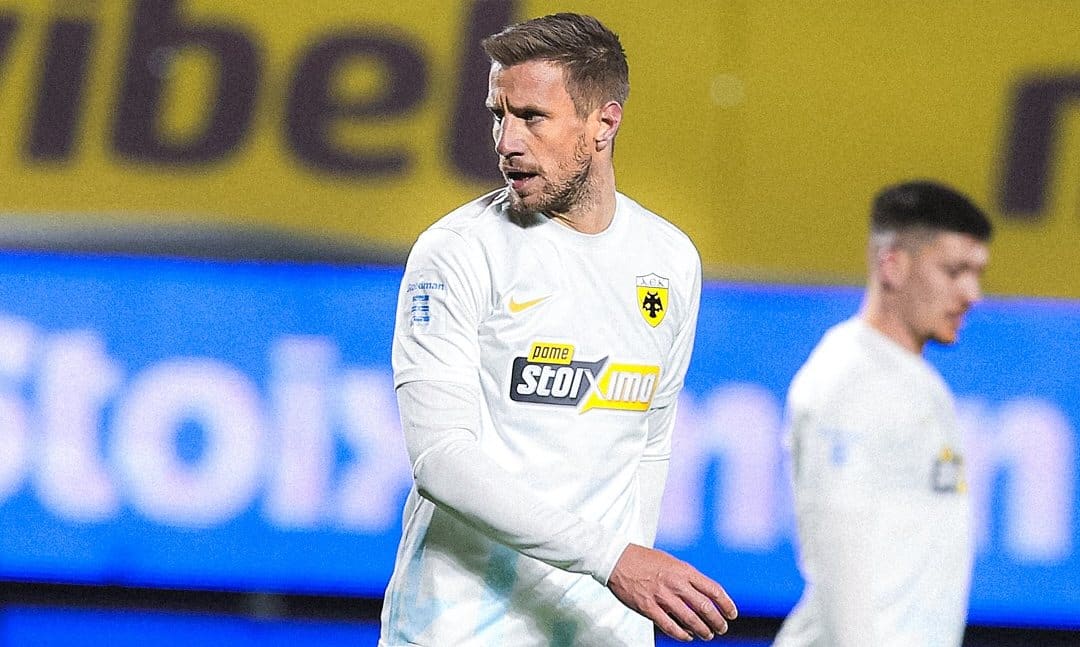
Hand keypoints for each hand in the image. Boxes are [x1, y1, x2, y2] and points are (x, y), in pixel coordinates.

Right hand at [607, 543, 736, 641]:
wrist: (616, 559)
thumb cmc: (644, 560)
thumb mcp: (671, 562)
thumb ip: (687, 577)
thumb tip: (703, 594)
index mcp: (683, 570)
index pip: (713, 589)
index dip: (726, 604)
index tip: (732, 614)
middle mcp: (675, 583)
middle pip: (704, 607)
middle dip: (717, 621)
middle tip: (721, 628)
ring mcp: (661, 596)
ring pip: (690, 619)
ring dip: (702, 630)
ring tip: (707, 635)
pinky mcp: (648, 607)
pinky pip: (669, 626)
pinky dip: (682, 634)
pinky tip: (687, 636)